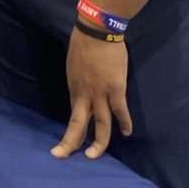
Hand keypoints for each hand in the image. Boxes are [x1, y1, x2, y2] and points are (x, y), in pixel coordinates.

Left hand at [52, 26, 131, 159]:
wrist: (96, 31)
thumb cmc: (84, 43)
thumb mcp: (73, 64)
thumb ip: (79, 80)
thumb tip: (83, 87)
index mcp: (74, 88)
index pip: (73, 113)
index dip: (71, 128)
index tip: (66, 141)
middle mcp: (84, 94)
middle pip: (77, 123)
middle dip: (69, 142)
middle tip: (61, 156)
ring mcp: (100, 94)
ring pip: (100, 124)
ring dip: (98, 142)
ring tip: (93, 156)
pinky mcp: (116, 89)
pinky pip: (120, 111)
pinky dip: (124, 123)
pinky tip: (127, 133)